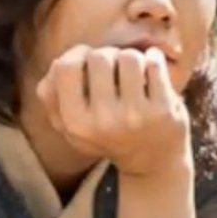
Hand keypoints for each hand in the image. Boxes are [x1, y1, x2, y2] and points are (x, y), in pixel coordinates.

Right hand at [36, 44, 192, 178]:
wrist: (152, 162)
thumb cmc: (108, 134)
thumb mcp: (71, 125)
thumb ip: (52, 95)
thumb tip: (56, 63)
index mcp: (75, 124)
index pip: (65, 66)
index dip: (77, 55)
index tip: (88, 61)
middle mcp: (104, 121)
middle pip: (99, 56)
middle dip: (108, 56)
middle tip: (115, 70)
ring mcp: (136, 116)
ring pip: (129, 57)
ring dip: (132, 59)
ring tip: (134, 72)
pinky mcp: (164, 110)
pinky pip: (154, 64)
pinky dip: (154, 60)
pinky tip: (153, 70)